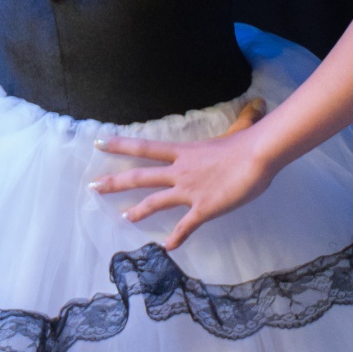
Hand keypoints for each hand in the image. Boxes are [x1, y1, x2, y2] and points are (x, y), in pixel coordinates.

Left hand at [92, 99, 272, 252]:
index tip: (98, 142)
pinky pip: (185, 227)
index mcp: (184, 152)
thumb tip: (259, 104)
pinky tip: (167, 247)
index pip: (145, 148)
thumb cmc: (249, 143)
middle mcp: (180, 171)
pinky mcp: (203, 209)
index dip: (120, 145)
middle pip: (140, 176)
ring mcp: (189, 191)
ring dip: (138, 211)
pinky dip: (176, 238)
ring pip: (155, 202)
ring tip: (124, 218)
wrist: (258, 156)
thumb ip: (244, 119)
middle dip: (114, 182)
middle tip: (92, 187)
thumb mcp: (240, 130)